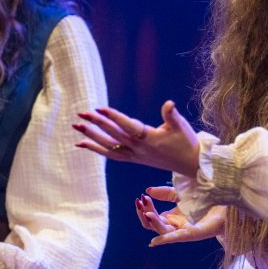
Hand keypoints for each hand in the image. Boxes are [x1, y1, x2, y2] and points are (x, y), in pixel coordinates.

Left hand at [74, 100, 199, 176]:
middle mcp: (140, 149)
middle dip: (97, 124)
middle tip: (81, 114)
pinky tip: (84, 143)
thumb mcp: (181, 126)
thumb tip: (169, 103)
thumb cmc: (186, 142)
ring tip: (77, 126)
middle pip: (114, 135)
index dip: (114, 117)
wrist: (190, 165)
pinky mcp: (134, 159)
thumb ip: (172, 115)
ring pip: (109, 147)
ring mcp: (135, 156)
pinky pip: (112, 155)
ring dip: (92, 137)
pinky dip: (97, 149)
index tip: (100, 108)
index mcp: (150, 139)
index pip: (127, 126)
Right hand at [135, 189, 226, 246]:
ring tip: (147, 212)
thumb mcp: (181, 193)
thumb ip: (165, 193)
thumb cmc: (205, 199)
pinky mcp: (192, 233)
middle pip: (152, 224)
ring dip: (152, 221)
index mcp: (171, 217)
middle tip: (140, 202)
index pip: (151, 216)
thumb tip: (147, 191)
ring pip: (160, 230)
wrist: (226, 204)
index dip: (145, 208)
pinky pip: (176, 238)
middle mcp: (174, 225)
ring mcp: (182, 230)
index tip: (141, 196)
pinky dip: (164, 240)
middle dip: (144, 213)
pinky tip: (154, 241)